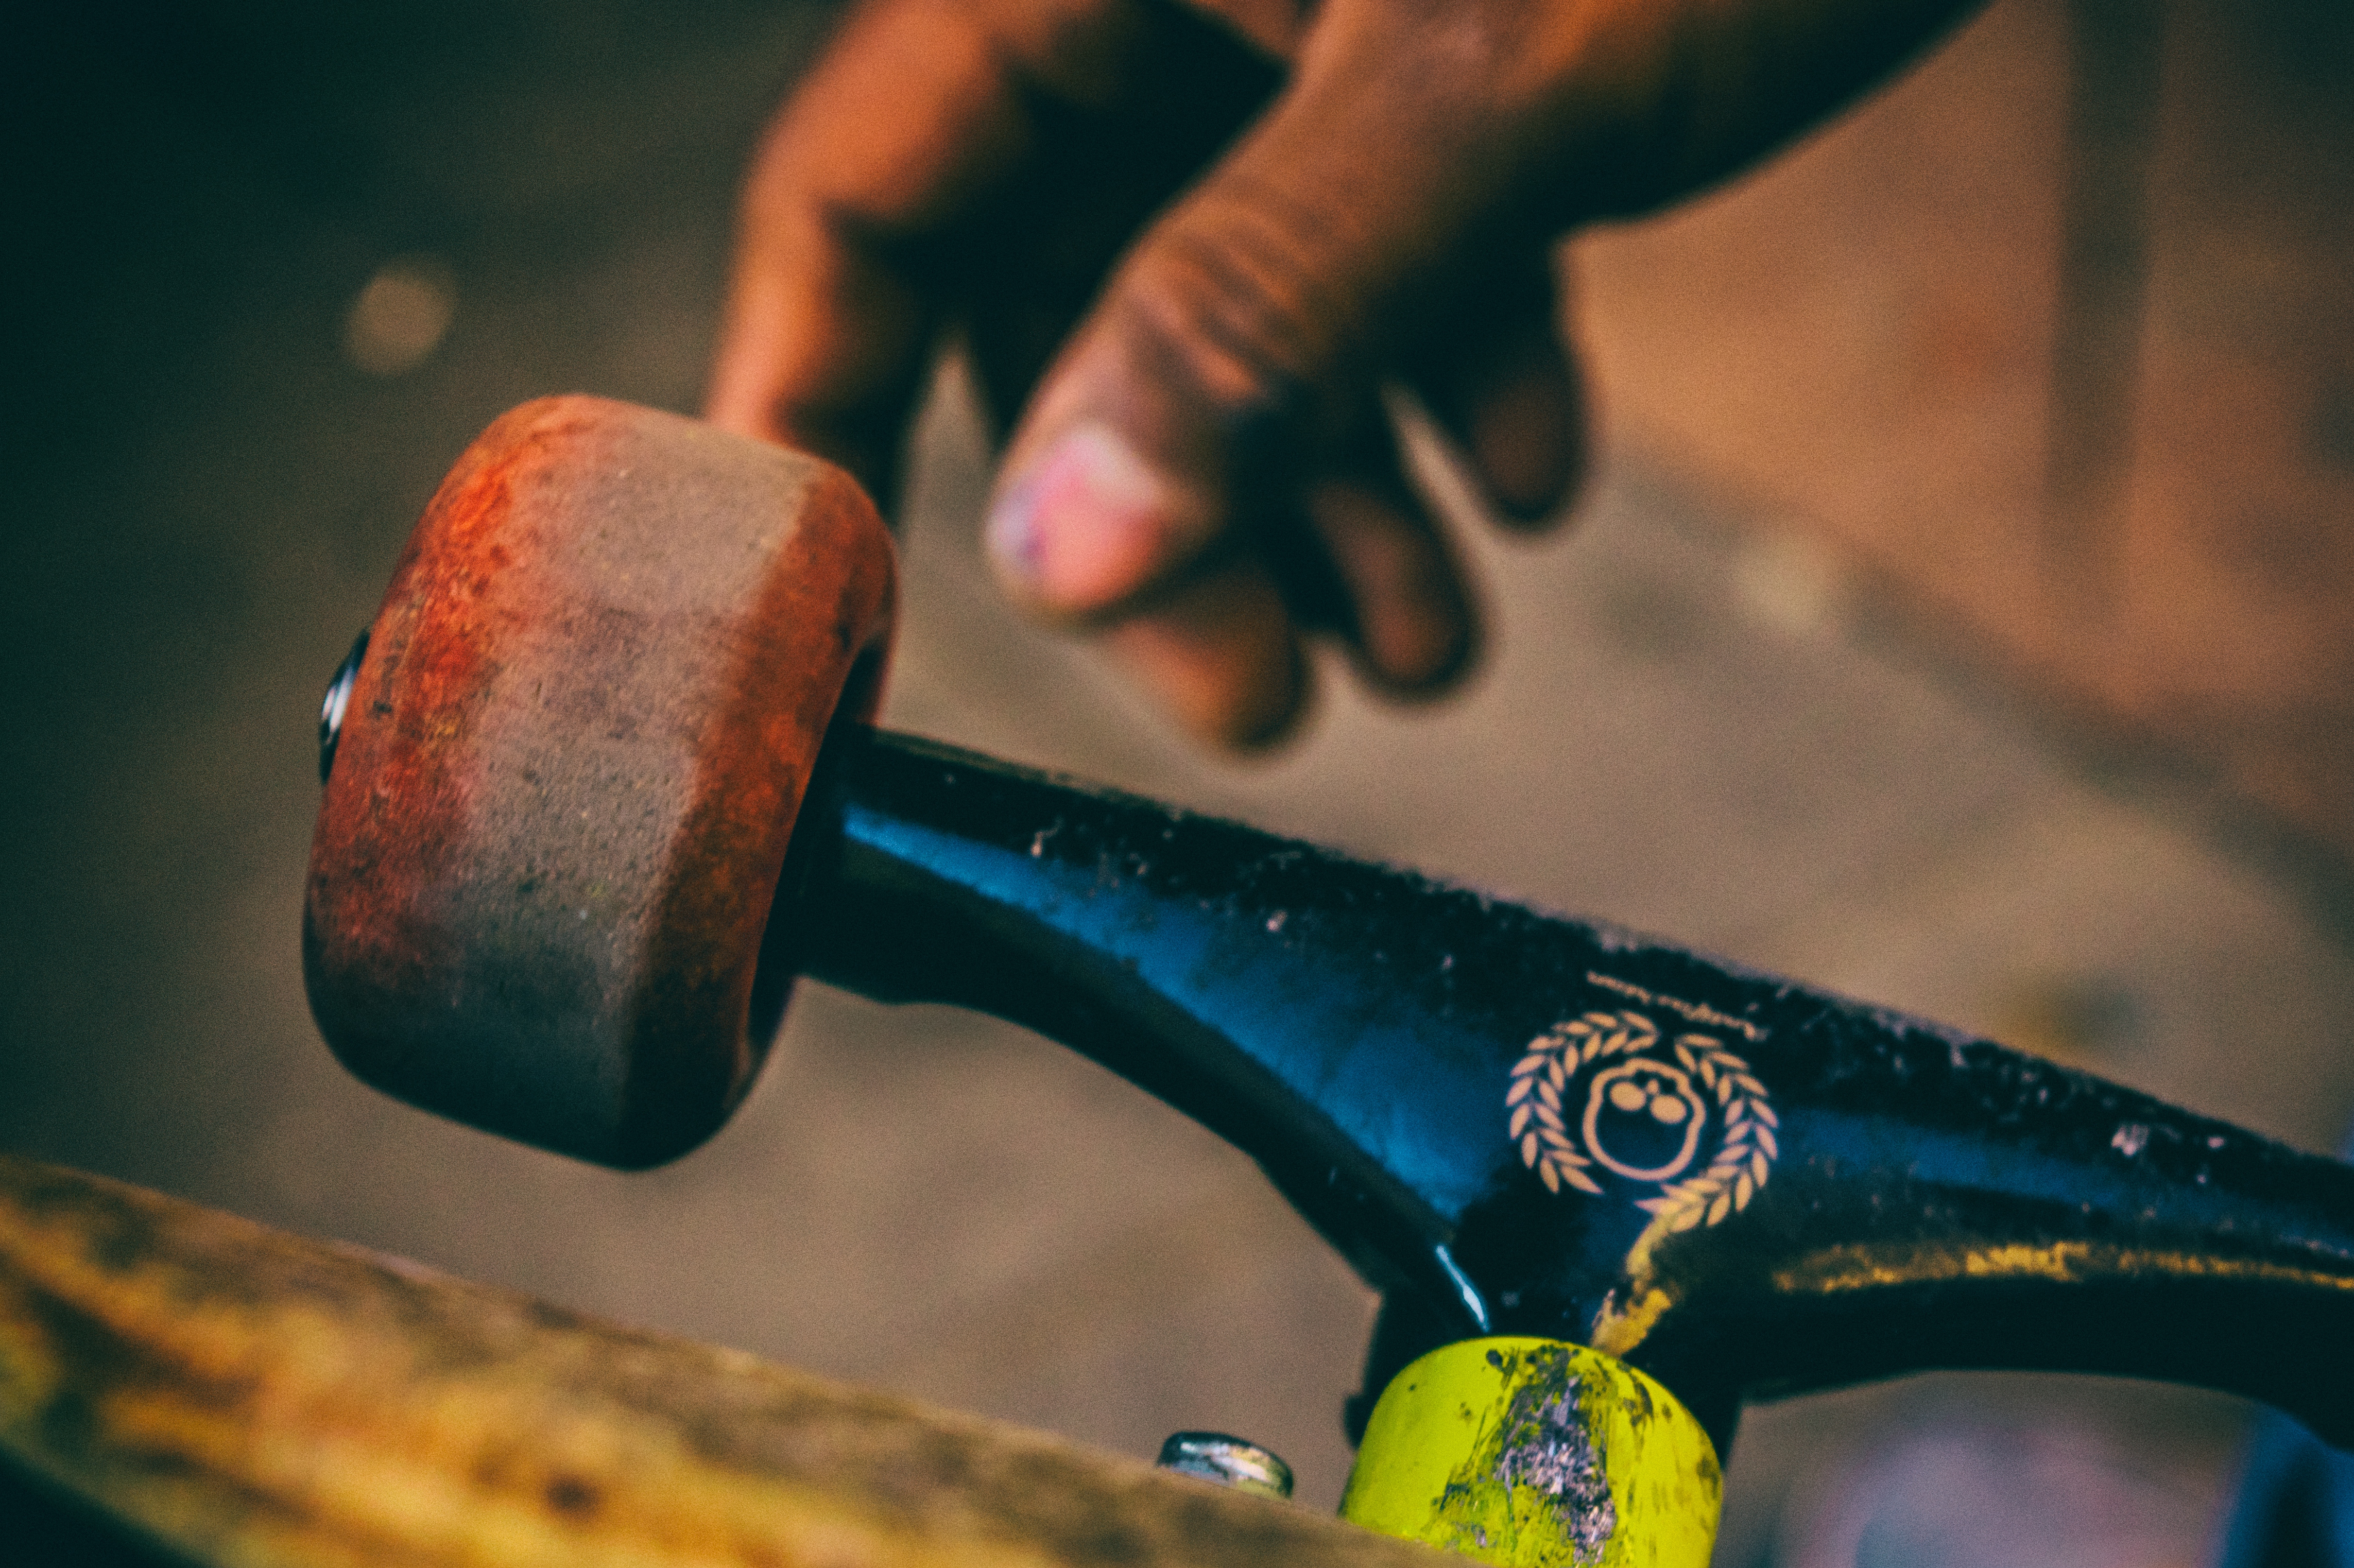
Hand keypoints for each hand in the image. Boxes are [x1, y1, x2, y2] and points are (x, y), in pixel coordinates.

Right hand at [707, 0, 1967, 745]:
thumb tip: (1061, 559)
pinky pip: (1385, 245)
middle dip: (1169, 524)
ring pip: (1237, 299)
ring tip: (1431, 653)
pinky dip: (1444, 381)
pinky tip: (1532, 483)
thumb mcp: (1474, 98)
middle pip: (1068, 295)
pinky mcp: (1438, 45)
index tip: (835, 629)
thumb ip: (1255, 314)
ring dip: (1324, 494)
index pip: (856, 192)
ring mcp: (1294, 13)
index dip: (821, 416)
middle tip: (1258, 712)